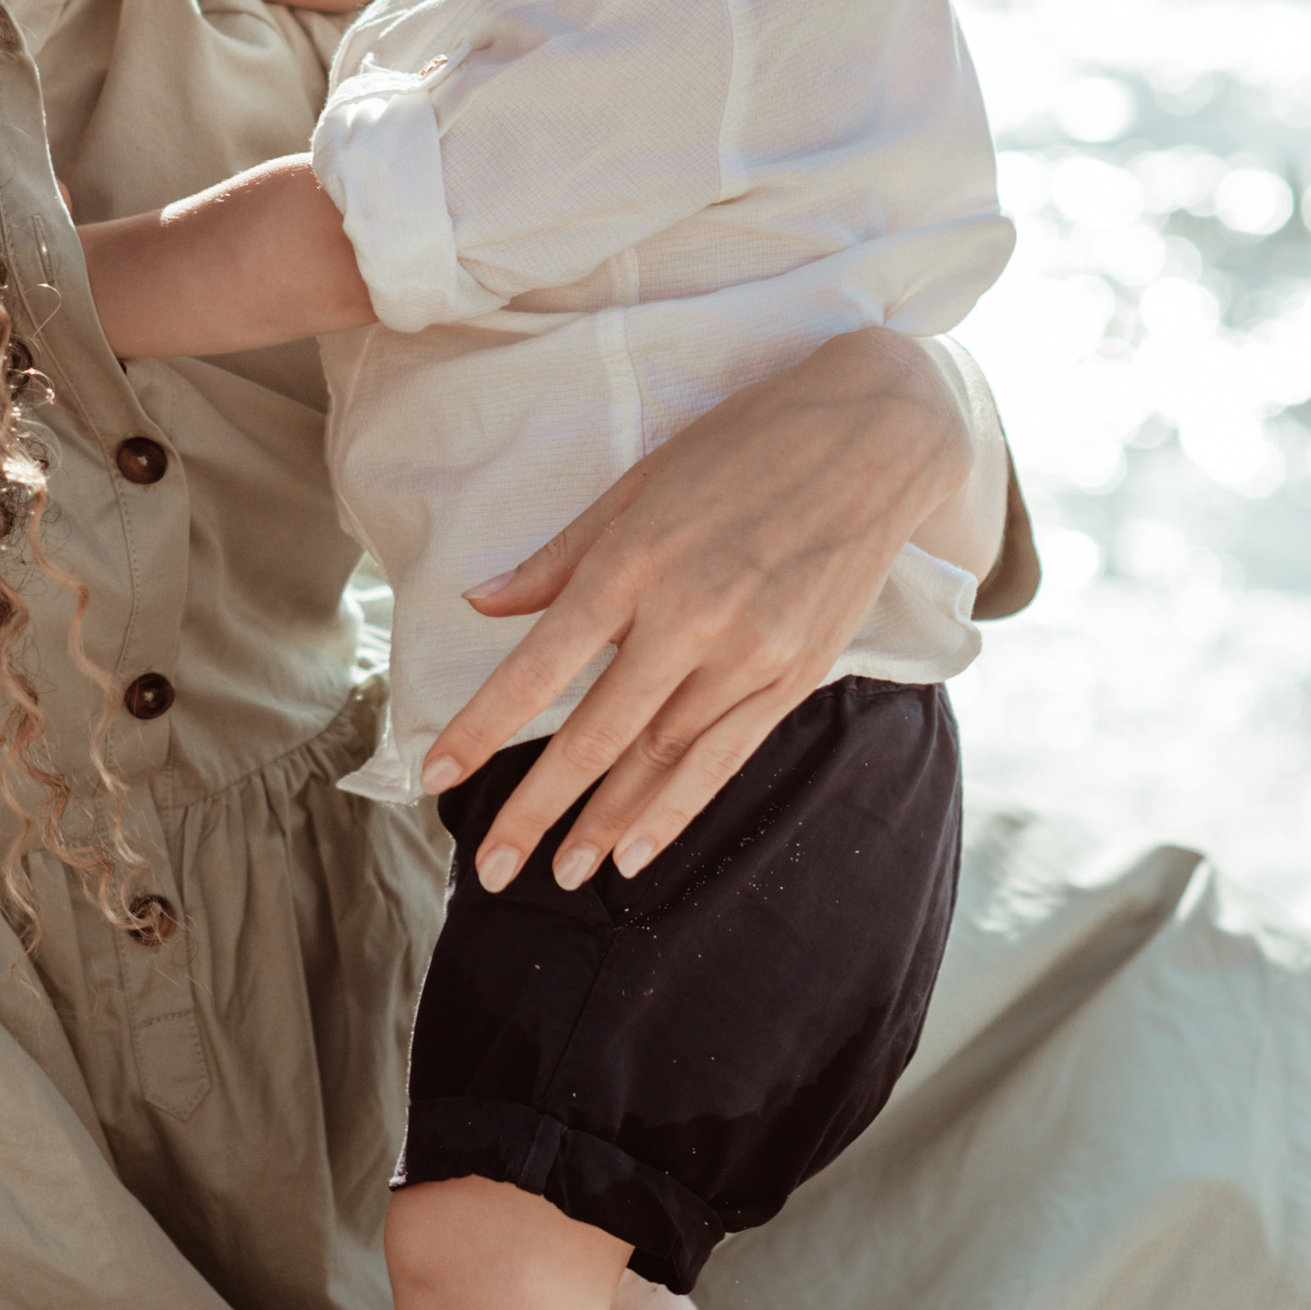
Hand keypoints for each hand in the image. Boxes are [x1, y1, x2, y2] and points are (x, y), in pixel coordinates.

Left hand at [417, 330, 971, 890]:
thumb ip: (559, 556)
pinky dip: (676, 810)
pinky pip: (725, 757)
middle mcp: (690, 615)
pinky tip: (637, 852)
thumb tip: (481, 603)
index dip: (483, 726)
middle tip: (493, 869)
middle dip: (537, 807)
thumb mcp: (640, 480)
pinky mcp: (797, 672)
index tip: (433, 773)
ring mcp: (750, 651)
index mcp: (635, 560)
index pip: (541, 663)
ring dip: (604, 823)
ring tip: (558, 875)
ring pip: (661, 758)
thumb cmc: (745, 443)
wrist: (877, 434)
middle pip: (598, 732)